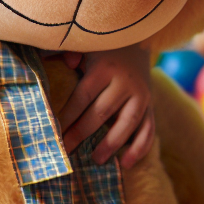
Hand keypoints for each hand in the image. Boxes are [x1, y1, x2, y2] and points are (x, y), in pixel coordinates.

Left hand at [58, 44, 154, 167]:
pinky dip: (139, 147)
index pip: (83, 96)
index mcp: (104, 68)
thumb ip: (68, 52)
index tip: (54, 132)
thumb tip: (52, 59)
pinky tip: (126, 163)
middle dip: (82, 133)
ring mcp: (142, 95)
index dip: (68, 115)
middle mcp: (125, 82)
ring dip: (112, 144)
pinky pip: (148, 129)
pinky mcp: (152, 104)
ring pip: (128, 123)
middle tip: (66, 151)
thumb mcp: (85, 45)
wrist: (138, 40)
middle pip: (102, 112)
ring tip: (96, 161)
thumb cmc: (101, 47)